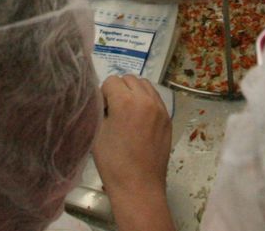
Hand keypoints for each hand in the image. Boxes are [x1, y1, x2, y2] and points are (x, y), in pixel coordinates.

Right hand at [93, 75, 171, 201]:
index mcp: (125, 101)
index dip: (103, 94)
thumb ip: (99, 109)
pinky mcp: (167, 118)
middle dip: (119, 89)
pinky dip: (146, 101)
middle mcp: (145, 99)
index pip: (111, 81)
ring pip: (144, 85)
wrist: (139, 186)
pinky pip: (155, 98)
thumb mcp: (97, 134)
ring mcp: (159, 108)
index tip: (103, 110)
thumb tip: (103, 99)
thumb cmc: (113, 163)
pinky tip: (139, 120)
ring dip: (134, 92)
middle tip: (114, 110)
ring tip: (128, 112)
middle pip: (129, 79)